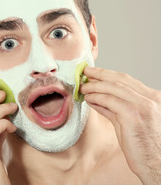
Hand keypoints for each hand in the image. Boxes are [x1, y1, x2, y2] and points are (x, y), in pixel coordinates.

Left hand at [80, 67, 160, 184]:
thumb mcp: (130, 121)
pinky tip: (88, 98)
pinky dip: (96, 97)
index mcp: (153, 98)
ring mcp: (142, 106)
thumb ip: (114, 108)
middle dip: (100, 74)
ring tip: (83, 87)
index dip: (107, 74)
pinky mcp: (133, 115)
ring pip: (113, 88)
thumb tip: (96, 98)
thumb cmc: (144, 146)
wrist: (157, 164)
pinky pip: (109, 101)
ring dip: (95, 86)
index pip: (127, 80)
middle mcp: (151, 99)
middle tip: (84, 72)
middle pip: (120, 79)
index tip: (93, 72)